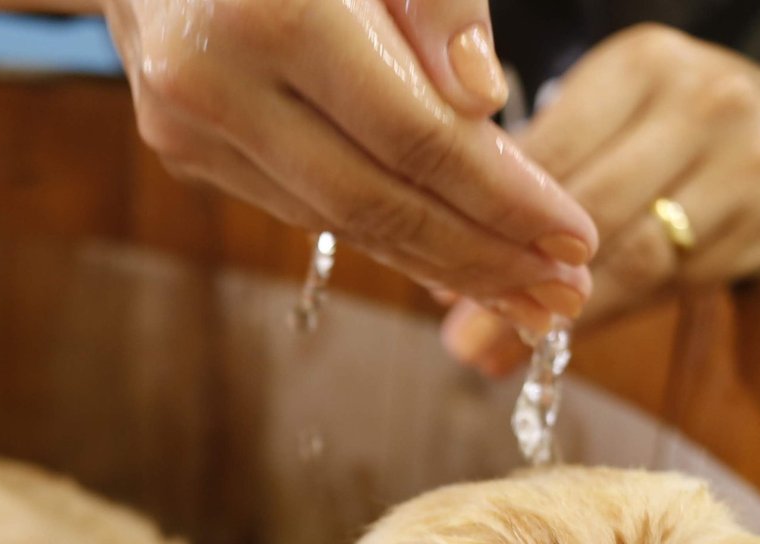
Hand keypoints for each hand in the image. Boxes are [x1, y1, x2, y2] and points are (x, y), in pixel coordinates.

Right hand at [101, 0, 597, 322]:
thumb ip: (439, 0)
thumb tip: (486, 100)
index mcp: (272, 12)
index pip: (415, 136)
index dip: (504, 198)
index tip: (577, 239)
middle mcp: (215, 83)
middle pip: (375, 202)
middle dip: (480, 258)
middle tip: (564, 298)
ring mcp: (188, 126)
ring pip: (336, 219)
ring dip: (437, 263)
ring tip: (524, 292)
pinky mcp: (182, 148)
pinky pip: (301, 203)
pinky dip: (379, 231)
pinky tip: (447, 251)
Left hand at [440, 24, 759, 371]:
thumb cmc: (687, 146)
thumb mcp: (624, 124)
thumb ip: (547, 171)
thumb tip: (440, 253)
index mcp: (641, 63)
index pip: (549, 148)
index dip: (483, 214)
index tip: (432, 267)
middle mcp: (701, 97)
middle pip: (588, 205)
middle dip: (510, 273)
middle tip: (455, 329)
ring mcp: (746, 157)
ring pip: (629, 254)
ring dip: (554, 311)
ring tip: (491, 349)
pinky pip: (670, 281)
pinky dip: (607, 316)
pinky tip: (561, 344)